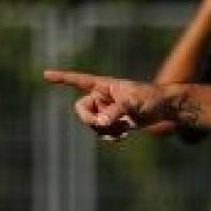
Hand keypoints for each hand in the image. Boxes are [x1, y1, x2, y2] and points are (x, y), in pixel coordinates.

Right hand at [44, 70, 168, 140]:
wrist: (164, 108)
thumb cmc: (150, 98)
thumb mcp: (133, 103)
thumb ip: (116, 111)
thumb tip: (100, 123)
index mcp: (103, 85)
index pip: (78, 80)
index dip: (61, 78)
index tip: (45, 74)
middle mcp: (101, 97)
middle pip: (81, 110)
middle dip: (90, 120)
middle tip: (104, 124)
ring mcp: (106, 110)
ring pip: (92, 125)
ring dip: (104, 130)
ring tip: (123, 128)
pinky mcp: (113, 121)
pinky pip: (102, 132)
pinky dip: (109, 135)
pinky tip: (123, 134)